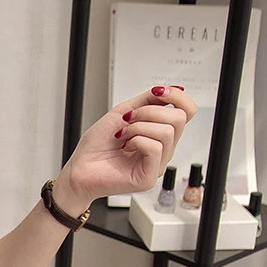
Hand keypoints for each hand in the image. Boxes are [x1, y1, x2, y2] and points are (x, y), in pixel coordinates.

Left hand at [55, 84, 197, 209]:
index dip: (176, 97)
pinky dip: (137, 140)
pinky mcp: (148, 177)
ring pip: (167, 132)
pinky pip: (155, 148)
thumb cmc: (96, 146)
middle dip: (149, 112)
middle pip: (179, 119)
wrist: (78, 168)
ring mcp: (157, 165)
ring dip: (139, 127)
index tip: (157, 92)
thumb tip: (176, 89)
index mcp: (159, 134)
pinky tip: (125, 147)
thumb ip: (149, 100)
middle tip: (128, 120)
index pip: (187, 111)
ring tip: (122, 135)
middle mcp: (162, 150)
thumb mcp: (123, 112)